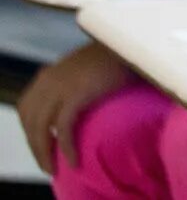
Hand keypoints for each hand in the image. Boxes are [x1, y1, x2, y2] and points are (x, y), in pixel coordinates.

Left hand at [17, 41, 135, 173]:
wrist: (134, 43)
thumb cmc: (118, 55)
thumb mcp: (86, 68)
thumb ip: (73, 82)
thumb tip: (75, 104)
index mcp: (49, 74)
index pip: (27, 107)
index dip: (31, 129)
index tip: (43, 144)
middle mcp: (48, 79)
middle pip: (29, 120)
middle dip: (35, 145)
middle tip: (47, 163)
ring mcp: (60, 86)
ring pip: (40, 128)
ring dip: (43, 152)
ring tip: (54, 168)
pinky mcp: (75, 95)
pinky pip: (62, 129)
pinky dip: (65, 147)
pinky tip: (73, 160)